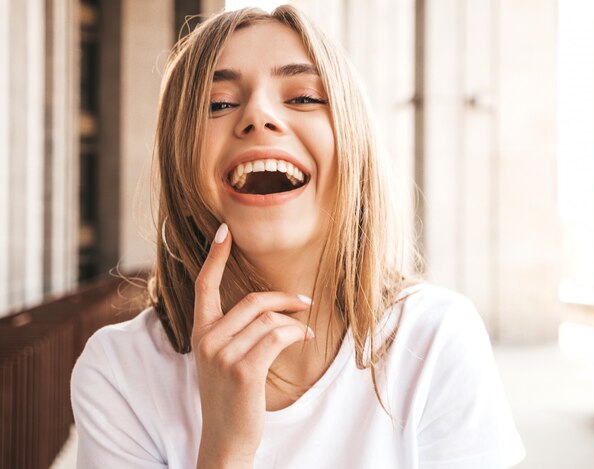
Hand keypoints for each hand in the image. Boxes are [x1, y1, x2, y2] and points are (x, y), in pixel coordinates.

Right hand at [192, 223, 313, 467]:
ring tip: (303, 333)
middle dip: (284, 299)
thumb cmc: (230, 397)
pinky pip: (278, 336)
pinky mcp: (244, 370)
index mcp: (200, 333)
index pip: (204, 286)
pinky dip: (296, 334)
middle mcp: (207, 340)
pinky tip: (304, 339)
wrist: (225, 440)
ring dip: (293, 323)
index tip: (224, 231)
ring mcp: (223, 355)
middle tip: (305, 302)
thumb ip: (234, 332)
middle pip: (253, 302)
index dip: (215, 257)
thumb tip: (271, 308)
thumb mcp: (221, 360)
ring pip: (269, 320)